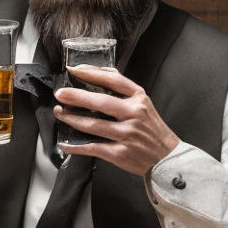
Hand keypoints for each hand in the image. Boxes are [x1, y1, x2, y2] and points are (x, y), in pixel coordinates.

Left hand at [54, 66, 179, 175]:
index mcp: (139, 99)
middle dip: (76, 96)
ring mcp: (127, 134)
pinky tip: (64, 143)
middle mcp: (134, 114)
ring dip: (72, 119)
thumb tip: (95, 75)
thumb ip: (123, 92)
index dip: (91, 73)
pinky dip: (75, 146)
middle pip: (100, 101)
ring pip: (93, 125)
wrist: (167, 158)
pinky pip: (92, 147)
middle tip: (60, 93)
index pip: (113, 80)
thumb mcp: (143, 105)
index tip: (73, 69)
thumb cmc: (151, 130)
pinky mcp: (120, 152)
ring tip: (60, 113)